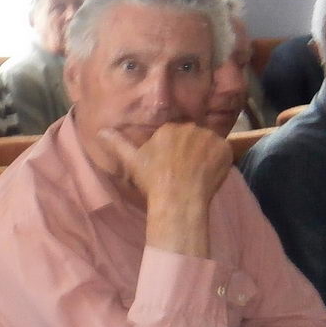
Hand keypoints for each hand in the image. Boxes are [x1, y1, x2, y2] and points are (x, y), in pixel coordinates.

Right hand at [101, 124, 229, 257]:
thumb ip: (117, 143)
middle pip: (191, 137)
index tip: (169, 165)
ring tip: (196, 173)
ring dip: (203, 154)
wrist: (178, 199)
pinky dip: (217, 161)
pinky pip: (222, 152)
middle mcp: (191, 127)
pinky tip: (207, 174)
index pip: (173, 134)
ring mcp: (210, 138)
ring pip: (207, 143)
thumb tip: (100, 131)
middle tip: (183, 170)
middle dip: (188, 150)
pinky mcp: (225, 149)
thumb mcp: (131, 161)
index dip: (172, 150)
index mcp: (169, 128)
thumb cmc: (153, 181)